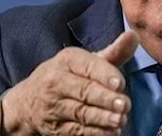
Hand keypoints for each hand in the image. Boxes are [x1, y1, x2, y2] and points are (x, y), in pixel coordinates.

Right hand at [0, 31, 138, 135]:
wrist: (27, 102)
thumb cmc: (67, 76)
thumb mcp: (86, 61)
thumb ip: (113, 52)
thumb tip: (134, 35)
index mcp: (67, 60)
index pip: (87, 65)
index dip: (103, 74)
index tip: (119, 83)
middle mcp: (57, 80)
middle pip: (83, 90)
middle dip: (105, 98)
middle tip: (124, 104)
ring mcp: (53, 105)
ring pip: (80, 112)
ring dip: (102, 118)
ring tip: (120, 120)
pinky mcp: (54, 127)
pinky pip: (75, 131)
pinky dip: (94, 133)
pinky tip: (110, 132)